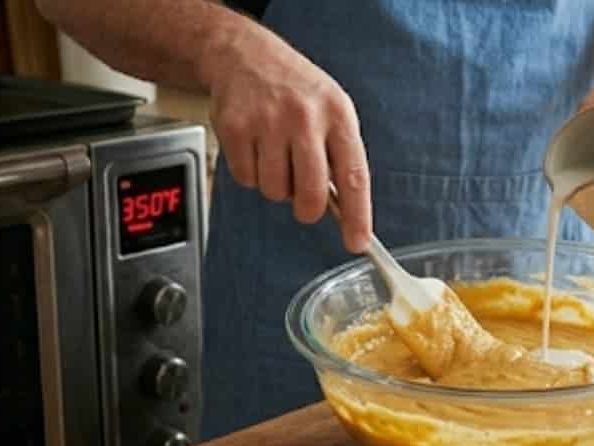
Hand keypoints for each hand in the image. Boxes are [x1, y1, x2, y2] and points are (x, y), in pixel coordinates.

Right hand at [199, 20, 370, 251]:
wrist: (246, 56)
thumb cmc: (294, 89)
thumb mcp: (330, 108)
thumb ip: (337, 153)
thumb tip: (342, 208)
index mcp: (337, 114)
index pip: (353, 176)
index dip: (357, 215)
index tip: (357, 242)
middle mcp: (305, 118)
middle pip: (311, 194)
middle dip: (306, 208)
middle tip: (302, 200)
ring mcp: (268, 123)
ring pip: (275, 191)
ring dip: (275, 185)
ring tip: (275, 155)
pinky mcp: (236, 129)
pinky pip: (247, 179)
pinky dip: (251, 173)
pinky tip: (255, 148)